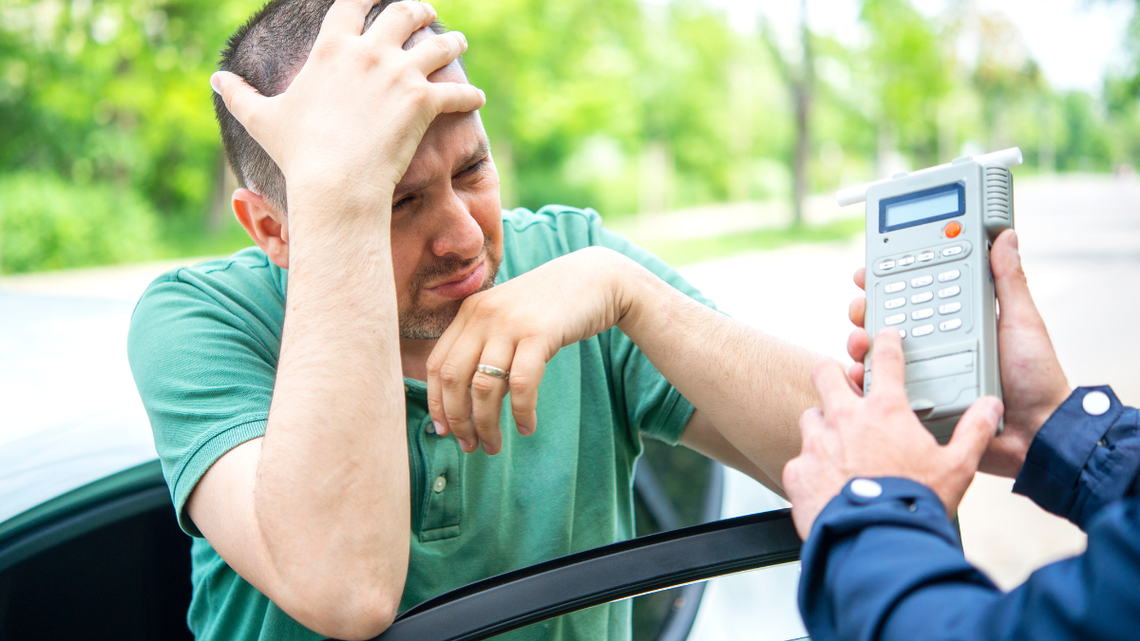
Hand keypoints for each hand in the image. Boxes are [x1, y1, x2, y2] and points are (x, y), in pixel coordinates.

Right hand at [210, 0, 484, 214]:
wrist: (335, 182)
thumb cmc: (298, 154)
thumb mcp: (263, 119)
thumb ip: (240, 95)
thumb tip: (214, 80)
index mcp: (333, 48)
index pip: (353, 4)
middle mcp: (369, 51)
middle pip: (403, 14)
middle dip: (418, 9)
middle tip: (427, 12)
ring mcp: (399, 73)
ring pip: (438, 45)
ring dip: (452, 42)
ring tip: (459, 42)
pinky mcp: (423, 101)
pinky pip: (456, 91)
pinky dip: (470, 94)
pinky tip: (478, 98)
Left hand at [425, 248, 638, 453]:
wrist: (596, 278)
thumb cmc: (551, 307)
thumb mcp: (508, 318)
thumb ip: (486, 346)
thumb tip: (470, 400)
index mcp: (470, 312)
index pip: (435, 363)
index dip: (436, 402)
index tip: (443, 429)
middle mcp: (483, 315)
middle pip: (453, 378)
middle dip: (457, 420)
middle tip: (468, 446)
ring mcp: (511, 323)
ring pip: (483, 386)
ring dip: (486, 424)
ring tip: (494, 445)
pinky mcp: (540, 333)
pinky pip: (521, 384)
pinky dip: (522, 412)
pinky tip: (526, 427)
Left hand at [783, 330, 1003, 539]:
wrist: (877, 542)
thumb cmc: (915, 503)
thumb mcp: (957, 467)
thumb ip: (974, 432)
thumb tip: (991, 408)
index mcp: (885, 412)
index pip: (885, 361)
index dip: (885, 342)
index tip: (883, 337)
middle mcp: (845, 419)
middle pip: (825, 372)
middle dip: (832, 373)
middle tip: (843, 386)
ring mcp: (816, 443)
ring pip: (810, 416)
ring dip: (822, 426)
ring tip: (838, 446)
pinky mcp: (797, 470)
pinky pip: (800, 459)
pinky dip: (812, 468)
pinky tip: (827, 483)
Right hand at [845, 230, 1069, 476]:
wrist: (1038, 431)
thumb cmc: (1036, 378)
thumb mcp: (1022, 321)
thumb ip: (1009, 280)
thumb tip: (1006, 237)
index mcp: (957, 323)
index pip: (915, 295)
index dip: (888, 282)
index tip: (868, 272)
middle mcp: (936, 347)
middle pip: (888, 324)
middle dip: (865, 312)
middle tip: (859, 308)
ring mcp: (926, 376)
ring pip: (879, 356)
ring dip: (861, 345)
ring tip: (860, 342)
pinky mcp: (919, 404)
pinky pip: (884, 393)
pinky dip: (865, 384)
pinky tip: (860, 376)